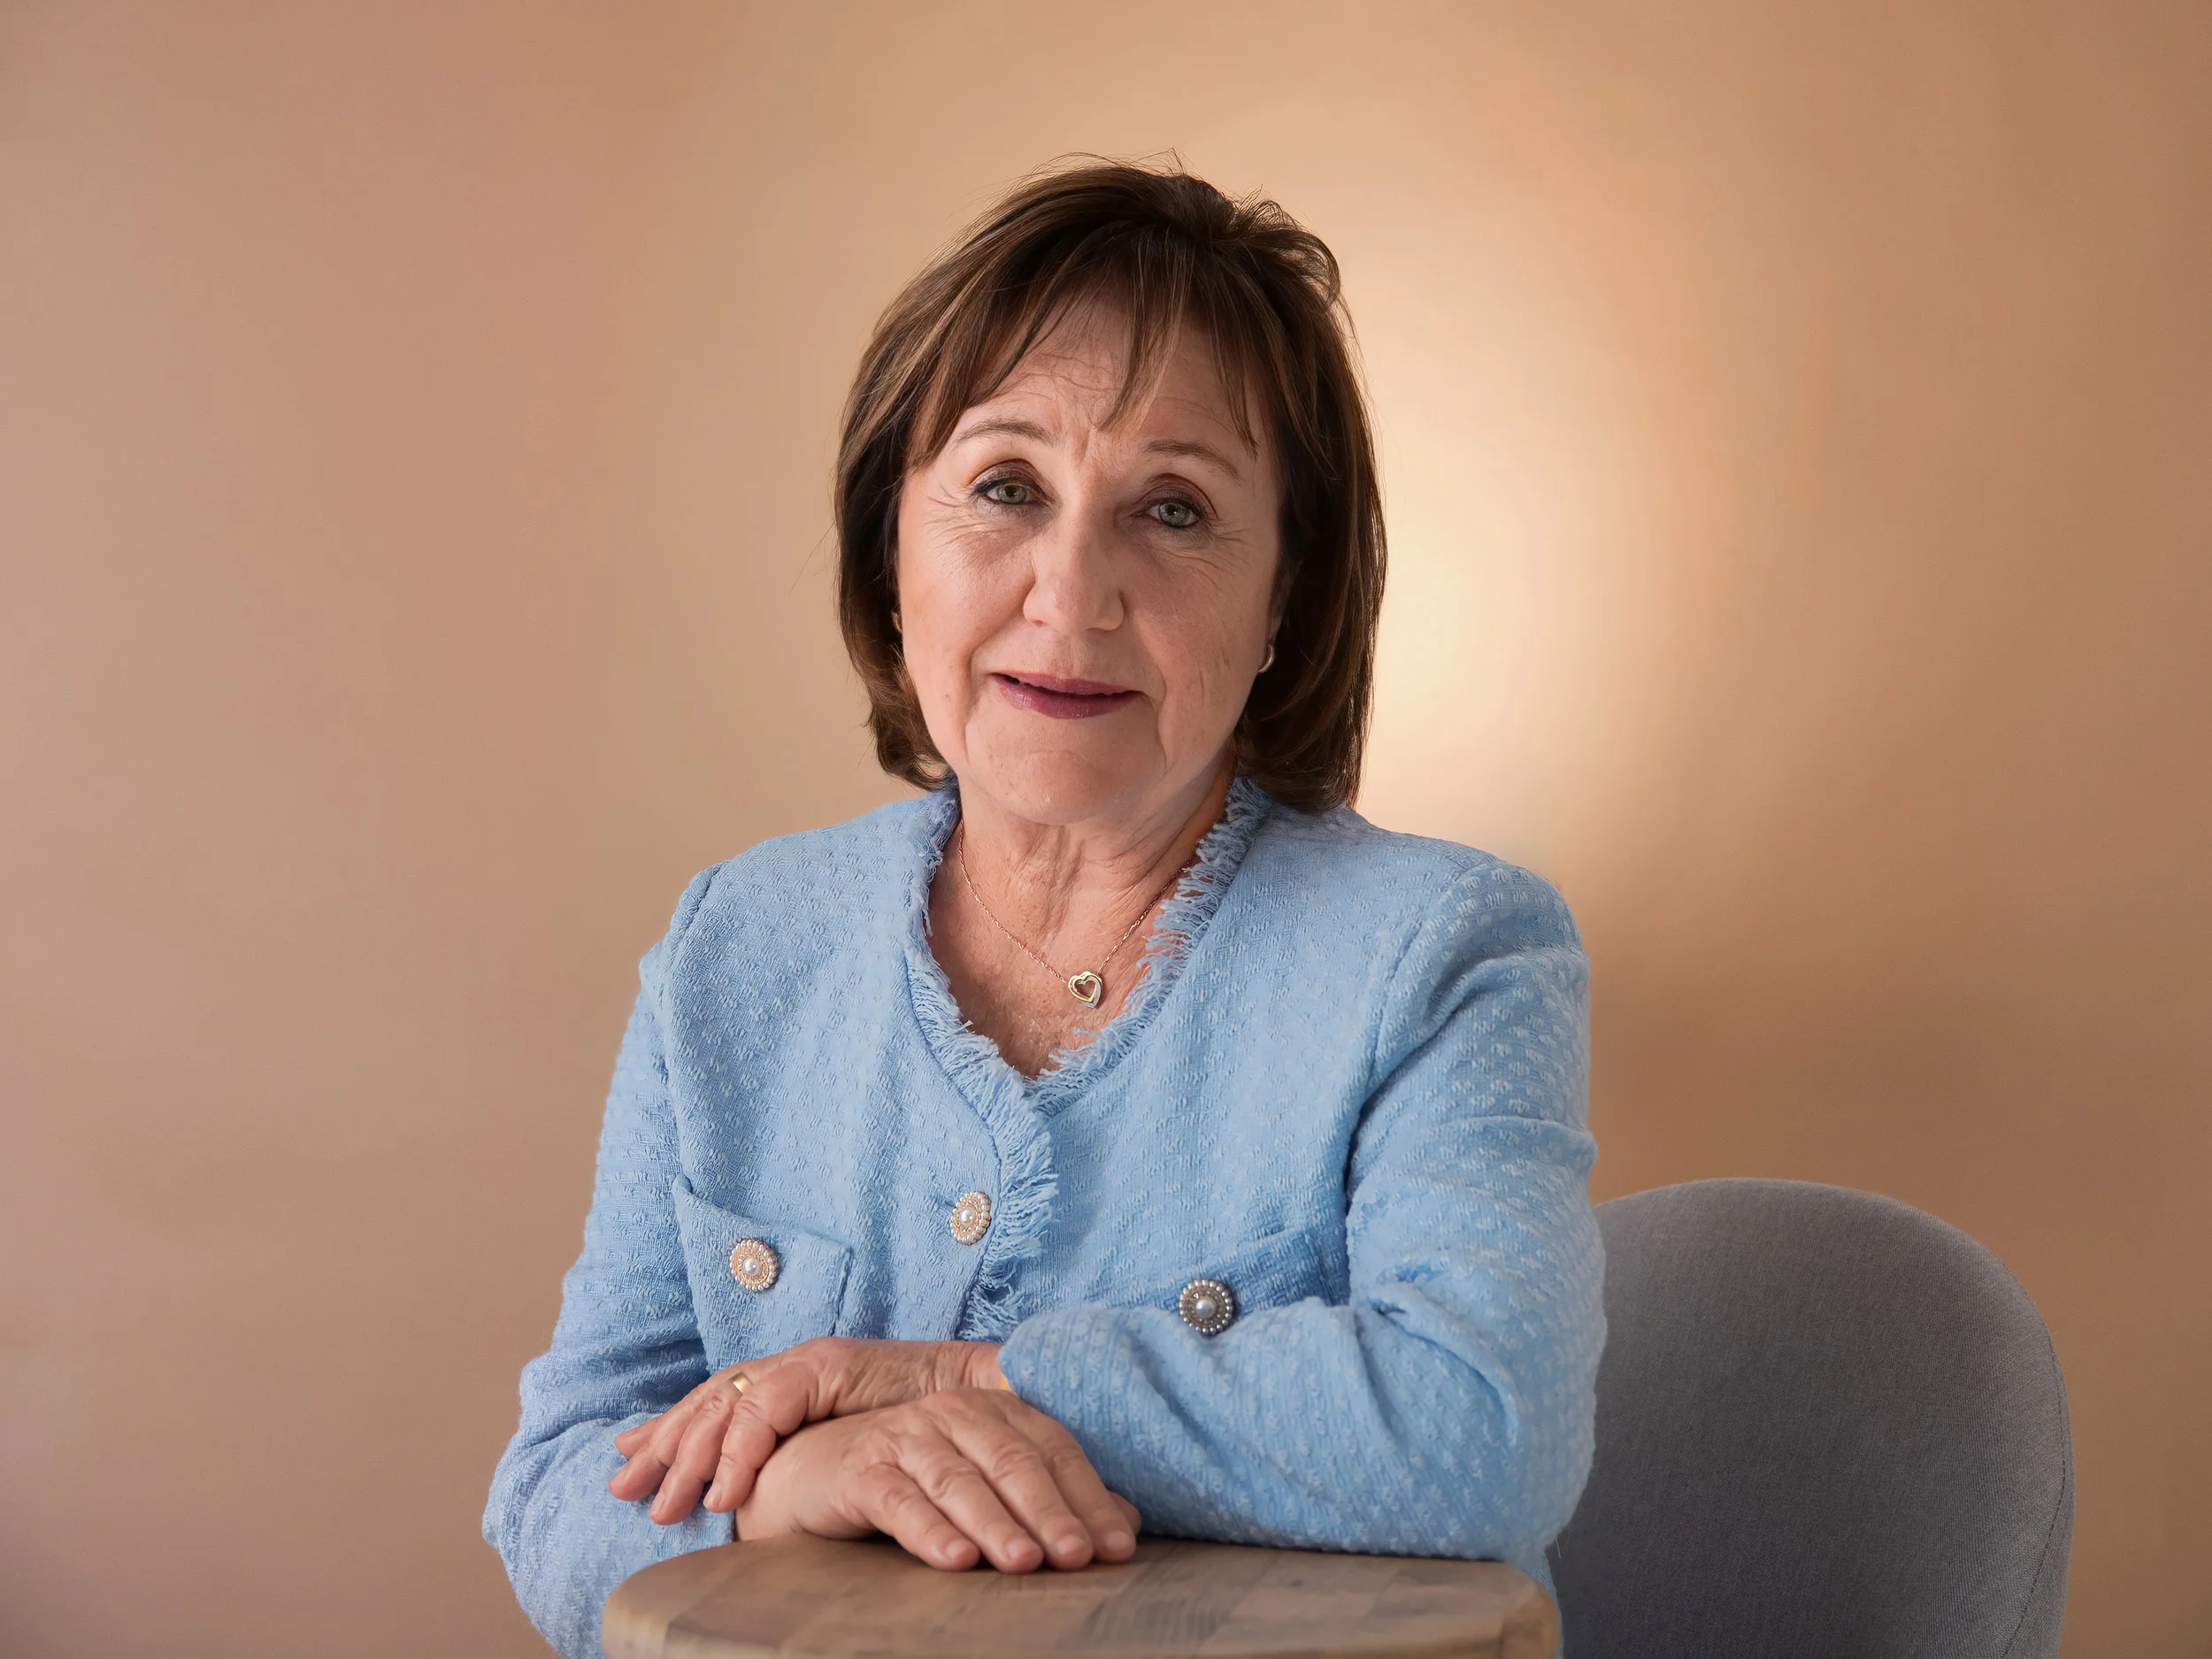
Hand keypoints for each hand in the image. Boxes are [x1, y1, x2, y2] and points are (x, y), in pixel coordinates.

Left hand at [609, 1338, 1004, 1522]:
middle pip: (710, 1399)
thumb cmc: (925, 1423)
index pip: (717, 1403)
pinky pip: (771, 1405)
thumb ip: (807, 1456)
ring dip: (692, 1453)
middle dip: (663, 1444)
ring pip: (729, 1401)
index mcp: (793, 1379)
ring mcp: (809, 1359)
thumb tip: (760, 1497)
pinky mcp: (830, 1365)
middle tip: (623, 1489)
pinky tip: (727, 1491)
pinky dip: (743, 1449)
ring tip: (670, 1505)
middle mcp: (794, 1363)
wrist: (984, 1388)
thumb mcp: (849, 1444)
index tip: (628, 1468)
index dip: (671, 1434)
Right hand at [736, 1388, 1141, 1571]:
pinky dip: (928, 1529)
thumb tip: (1126, 1522)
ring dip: (995, 1523)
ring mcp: (903, 1437)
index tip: (1116, 1547)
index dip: (1088, 1496)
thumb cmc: (910, 1485)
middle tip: (1077, 1557)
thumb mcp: (985, 1489)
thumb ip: (1049, 1498)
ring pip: (959, 1480)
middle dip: (1049, 1512)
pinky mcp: (859, 1469)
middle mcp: (950, 1414)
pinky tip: (954, 1560)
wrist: (810, 1480)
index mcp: (990, 1412)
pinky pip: (898, 1499)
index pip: (1052, 1448)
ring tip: (1024, 1563)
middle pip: (1012, 1460)